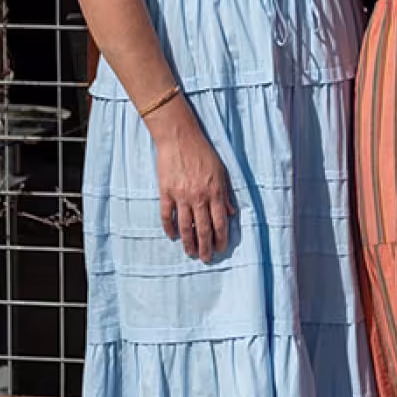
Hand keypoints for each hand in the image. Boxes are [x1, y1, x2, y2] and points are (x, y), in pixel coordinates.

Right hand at [144, 97, 235, 260]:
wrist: (179, 138)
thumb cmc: (203, 153)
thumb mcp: (221, 172)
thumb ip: (226, 194)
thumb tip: (231, 213)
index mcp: (215, 192)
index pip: (220, 223)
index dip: (221, 239)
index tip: (220, 248)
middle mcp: (199, 197)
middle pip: (203, 229)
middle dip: (205, 247)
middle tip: (206, 259)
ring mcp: (181, 196)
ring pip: (185, 226)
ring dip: (189, 242)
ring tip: (190, 253)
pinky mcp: (166, 192)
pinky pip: (167, 215)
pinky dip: (169, 228)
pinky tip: (173, 236)